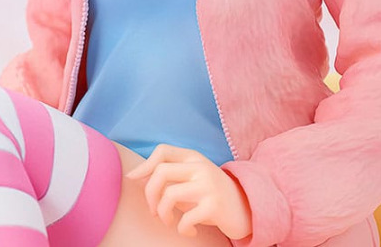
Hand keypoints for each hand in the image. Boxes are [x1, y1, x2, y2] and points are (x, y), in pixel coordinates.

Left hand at [126, 143, 251, 238]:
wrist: (246, 207)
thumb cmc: (211, 194)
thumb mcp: (193, 177)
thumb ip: (172, 174)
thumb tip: (136, 176)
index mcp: (193, 158)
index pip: (162, 151)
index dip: (144, 165)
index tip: (134, 180)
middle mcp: (200, 167)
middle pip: (161, 172)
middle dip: (149, 195)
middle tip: (153, 211)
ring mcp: (208, 185)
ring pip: (169, 196)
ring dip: (163, 214)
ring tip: (170, 221)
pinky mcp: (214, 206)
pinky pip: (185, 218)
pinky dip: (182, 229)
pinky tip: (189, 230)